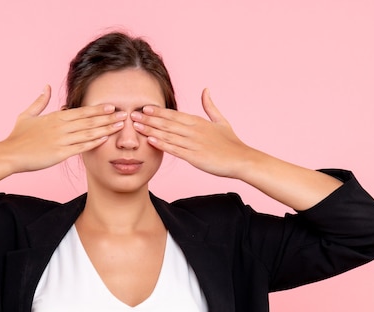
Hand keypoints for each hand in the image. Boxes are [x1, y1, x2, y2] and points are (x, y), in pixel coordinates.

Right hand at [5, 85, 126, 172]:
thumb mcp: (27, 115)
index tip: (112, 106)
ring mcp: (61, 140)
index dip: (98, 109)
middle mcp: (61, 127)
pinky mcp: (60, 153)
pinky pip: (81, 147)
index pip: (82, 111)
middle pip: (90, 120)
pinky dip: (94, 143)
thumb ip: (40, 101)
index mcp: (55, 117)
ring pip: (89, 133)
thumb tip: (46, 86)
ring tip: (121, 126)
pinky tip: (105, 139)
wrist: (10, 154)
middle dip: (108, 117)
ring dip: (106, 128)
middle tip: (125, 114)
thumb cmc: (18, 136)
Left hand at [130, 88, 251, 178]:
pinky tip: (150, 141)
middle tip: (132, 115)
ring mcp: (193, 143)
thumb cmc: (231, 142)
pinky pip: (174, 150)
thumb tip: (205, 89)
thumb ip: (210, 106)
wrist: (241, 159)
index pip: (174, 114)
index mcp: (198, 121)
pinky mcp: (194, 157)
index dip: (158, 111)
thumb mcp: (221, 121)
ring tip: (136, 127)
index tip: (144, 107)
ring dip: (151, 130)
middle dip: (149, 119)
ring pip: (168, 135)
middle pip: (167, 123)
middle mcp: (194, 130)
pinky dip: (162, 145)